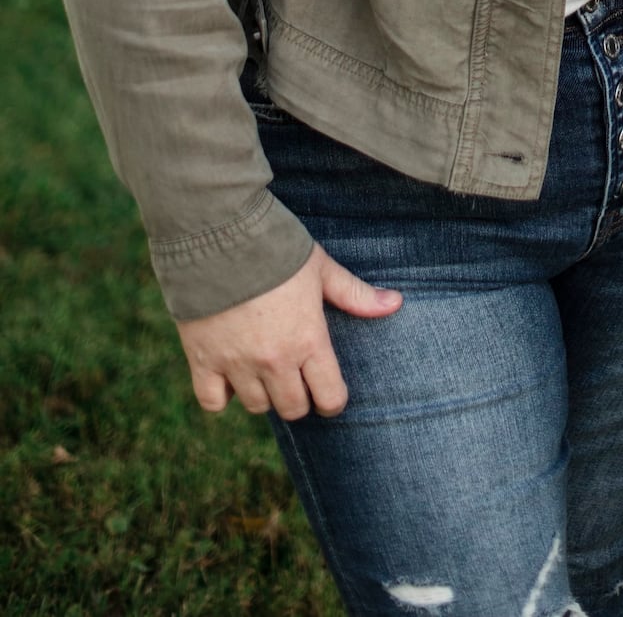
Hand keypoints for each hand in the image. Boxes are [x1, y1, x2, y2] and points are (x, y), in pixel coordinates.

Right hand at [177, 244, 402, 418]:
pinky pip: (214, 402)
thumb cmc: (277, 250)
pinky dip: (223, 396)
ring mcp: (237, 364)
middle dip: (300, 398)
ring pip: (257, 406)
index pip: (329, 397)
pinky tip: (230, 376)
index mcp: (308, 340)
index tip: (330, 394)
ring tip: (266, 370)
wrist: (221, 237)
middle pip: (293, 408)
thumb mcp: (322, 269)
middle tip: (298, 379)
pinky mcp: (203, 361)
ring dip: (264, 394)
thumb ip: (355, 294)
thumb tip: (395, 303)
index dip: (333, 400)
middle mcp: (275, 360)